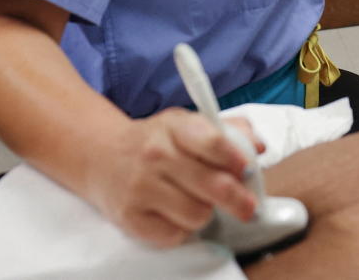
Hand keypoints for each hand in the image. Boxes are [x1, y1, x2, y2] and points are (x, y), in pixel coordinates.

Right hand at [87, 109, 264, 247]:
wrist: (101, 155)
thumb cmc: (154, 142)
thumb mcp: (185, 124)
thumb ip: (226, 132)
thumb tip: (257, 146)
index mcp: (174, 127)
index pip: (214, 142)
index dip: (237, 159)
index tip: (248, 169)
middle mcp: (155, 154)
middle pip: (212, 185)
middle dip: (238, 199)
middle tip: (248, 206)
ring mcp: (141, 187)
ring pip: (198, 214)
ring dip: (205, 212)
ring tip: (196, 201)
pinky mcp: (131, 217)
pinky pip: (175, 235)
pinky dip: (182, 229)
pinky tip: (174, 213)